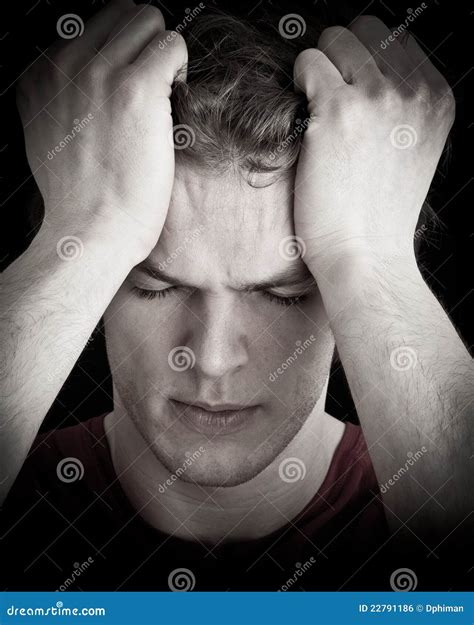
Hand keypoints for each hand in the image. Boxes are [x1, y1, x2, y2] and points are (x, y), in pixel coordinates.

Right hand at [16, 0, 186, 260]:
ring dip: (163, 53)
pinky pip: (172, 43)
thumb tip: (87, 85)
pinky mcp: (136, 89)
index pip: (89, 28)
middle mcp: (64, 66)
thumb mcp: (50, 141)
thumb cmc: (81, 200)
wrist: (91, 232)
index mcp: (40, 78)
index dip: (118, 54)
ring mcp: (98, 74)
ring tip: (163, 94)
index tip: (127, 84)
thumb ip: (62, 102)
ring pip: (148, 20)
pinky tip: (173, 100)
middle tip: (151, 86)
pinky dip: (180, 67)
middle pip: (120, 14)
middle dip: (143, 45)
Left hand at [293, 16, 454, 275]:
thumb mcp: (413, 151)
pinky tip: (303, 118)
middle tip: (327, 96)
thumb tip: (367, 73)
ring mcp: (377, 96)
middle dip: (341, 57)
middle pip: (365, 31)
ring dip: (317, 69)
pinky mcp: (337, 108)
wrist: (366, 254)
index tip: (349, 84)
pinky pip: (307, 62)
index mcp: (436, 98)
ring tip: (314, 111)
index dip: (364, 59)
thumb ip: (402, 108)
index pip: (397, 40)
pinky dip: (298, 83)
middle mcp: (413, 90)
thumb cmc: (379, 214)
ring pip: (333, 40)